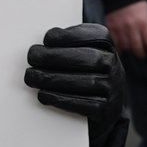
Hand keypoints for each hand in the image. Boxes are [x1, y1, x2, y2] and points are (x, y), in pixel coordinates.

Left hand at [25, 24, 124, 139]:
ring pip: (86, 82)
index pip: (98, 35)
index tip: (48, 38)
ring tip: (32, 77)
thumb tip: (46, 41)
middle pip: (90, 59)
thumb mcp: (83, 53)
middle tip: (32, 57)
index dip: (72, 35)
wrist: (105, 107)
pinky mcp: (107, 111)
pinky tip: (43, 95)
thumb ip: (68, 44)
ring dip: (54, 79)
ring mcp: (114, 89)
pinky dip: (61, 99)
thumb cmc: (85, 73)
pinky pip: (86, 105)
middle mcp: (115, 67)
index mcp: (108, 47)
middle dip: (57, 56)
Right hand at [104, 0, 146, 58]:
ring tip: (130, 50)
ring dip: (128, 49)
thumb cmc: (136, 2)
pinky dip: (118, 46)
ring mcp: (120, 27)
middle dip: (140, 53)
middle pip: (137, 47)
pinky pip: (114, 41)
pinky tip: (121, 47)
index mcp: (144, 23)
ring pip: (125, 46)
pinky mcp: (111, 27)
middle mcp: (132, 27)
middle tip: (141, 55)